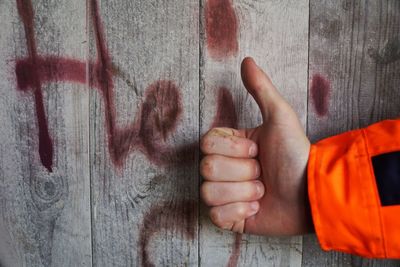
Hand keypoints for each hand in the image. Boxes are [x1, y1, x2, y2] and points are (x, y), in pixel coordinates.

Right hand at [200, 57, 312, 234]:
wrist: (312, 195)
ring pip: (209, 193)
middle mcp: (224, 169)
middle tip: (263, 173)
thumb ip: (261, 89)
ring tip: (263, 192)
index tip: (257, 150)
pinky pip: (216, 215)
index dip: (233, 149)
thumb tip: (247, 60)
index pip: (206, 144)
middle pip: (207, 168)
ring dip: (243, 193)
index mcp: (230, 146)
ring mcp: (225, 193)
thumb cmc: (297, 155)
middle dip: (243, 172)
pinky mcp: (229, 217)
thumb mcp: (280, 118)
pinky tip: (257, 208)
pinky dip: (238, 211)